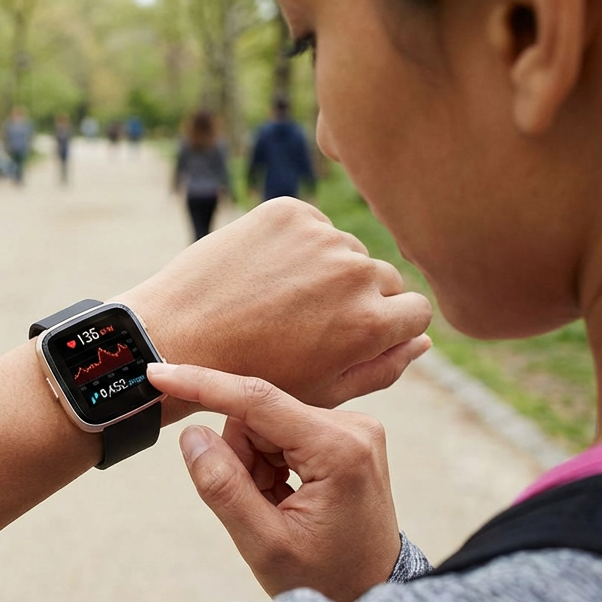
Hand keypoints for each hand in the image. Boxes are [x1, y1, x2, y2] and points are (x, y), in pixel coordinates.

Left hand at [116, 197, 431, 420]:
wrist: (177, 337)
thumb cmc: (252, 375)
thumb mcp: (324, 390)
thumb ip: (383, 368)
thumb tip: (423, 341)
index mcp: (371, 323)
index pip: (417, 310)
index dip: (390, 325)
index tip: (358, 333)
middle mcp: (354, 273)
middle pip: (384, 277)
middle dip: (360, 297)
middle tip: (311, 321)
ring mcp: (321, 237)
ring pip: (346, 250)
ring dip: (326, 269)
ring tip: (280, 300)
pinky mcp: (288, 211)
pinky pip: (313, 225)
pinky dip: (296, 245)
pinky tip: (264, 274)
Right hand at [146, 363, 401, 601]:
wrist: (369, 593)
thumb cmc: (326, 579)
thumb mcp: (266, 545)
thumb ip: (224, 488)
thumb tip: (192, 434)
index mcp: (340, 450)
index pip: (258, 401)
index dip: (203, 384)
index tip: (160, 373)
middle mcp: (353, 427)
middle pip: (259, 415)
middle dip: (241, 456)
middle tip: (256, 506)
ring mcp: (352, 428)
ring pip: (266, 422)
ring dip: (254, 463)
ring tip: (274, 506)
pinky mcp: (345, 434)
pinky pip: (283, 431)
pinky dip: (270, 463)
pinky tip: (285, 496)